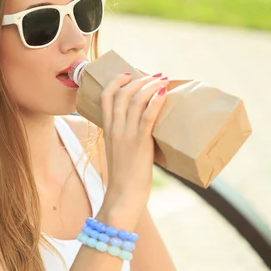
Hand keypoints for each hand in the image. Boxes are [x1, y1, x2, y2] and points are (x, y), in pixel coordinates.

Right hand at [101, 72, 168, 224]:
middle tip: (154, 76)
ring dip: (150, 85)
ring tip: (162, 81)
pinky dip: (156, 101)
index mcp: (108, 130)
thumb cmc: (124, 179)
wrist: (123, 196)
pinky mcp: (140, 143)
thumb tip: (144, 131)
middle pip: (122, 93)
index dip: (116, 81)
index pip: (106, 97)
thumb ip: (126, 139)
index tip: (128, 73)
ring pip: (135, 100)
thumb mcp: (119, 153)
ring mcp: (126, 135)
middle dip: (139, 79)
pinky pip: (147, 116)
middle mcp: (115, 129)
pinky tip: (164, 93)